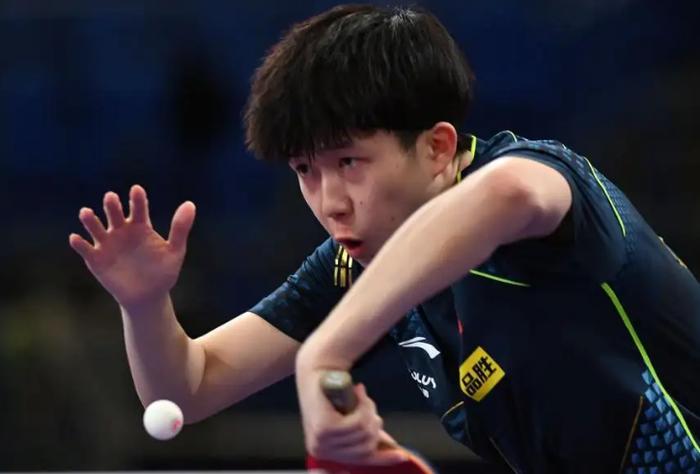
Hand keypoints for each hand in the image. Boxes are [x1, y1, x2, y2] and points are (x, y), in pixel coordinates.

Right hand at [69, 184, 195, 309]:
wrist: (148, 297)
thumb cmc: (163, 272)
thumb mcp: (175, 251)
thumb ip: (180, 228)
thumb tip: (190, 204)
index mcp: (141, 226)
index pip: (138, 208)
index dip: (137, 200)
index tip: (136, 190)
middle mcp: (122, 230)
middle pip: (115, 214)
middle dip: (112, 206)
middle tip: (111, 197)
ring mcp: (107, 244)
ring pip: (96, 228)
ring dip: (90, 220)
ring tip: (86, 212)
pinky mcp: (96, 259)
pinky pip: (86, 249)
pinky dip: (80, 244)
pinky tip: (76, 238)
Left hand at [296, 363, 407, 464]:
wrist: (317, 369)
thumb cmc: (333, 392)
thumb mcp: (350, 416)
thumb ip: (365, 432)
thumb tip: (388, 445)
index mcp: (326, 452)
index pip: (360, 461)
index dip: (384, 458)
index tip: (402, 455)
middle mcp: (321, 451)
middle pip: (366, 448)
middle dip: (374, 424)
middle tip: (369, 405)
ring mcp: (321, 441)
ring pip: (364, 433)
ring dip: (369, 411)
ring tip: (361, 396)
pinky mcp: (325, 428)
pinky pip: (359, 423)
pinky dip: (364, 405)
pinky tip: (358, 391)